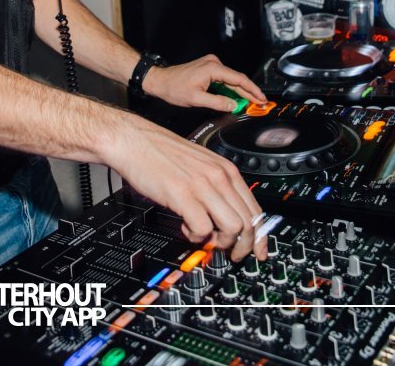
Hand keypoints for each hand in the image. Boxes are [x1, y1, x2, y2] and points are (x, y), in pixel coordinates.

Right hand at [104, 119, 267, 261]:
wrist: (134, 141)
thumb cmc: (161, 152)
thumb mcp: (199, 165)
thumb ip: (215, 187)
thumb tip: (226, 214)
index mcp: (225, 169)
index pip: (256, 208)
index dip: (260, 235)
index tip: (258, 250)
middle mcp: (219, 176)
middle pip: (249, 222)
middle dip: (243, 246)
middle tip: (230, 253)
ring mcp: (203, 186)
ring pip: (233, 227)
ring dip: (221, 241)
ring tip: (204, 237)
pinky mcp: (183, 195)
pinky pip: (203, 229)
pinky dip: (195, 236)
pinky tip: (185, 227)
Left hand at [142, 54, 266, 112]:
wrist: (160, 81)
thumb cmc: (174, 87)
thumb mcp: (197, 99)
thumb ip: (218, 102)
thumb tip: (234, 105)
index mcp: (213, 68)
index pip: (239, 79)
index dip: (252, 90)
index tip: (261, 98)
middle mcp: (213, 63)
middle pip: (237, 79)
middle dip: (249, 92)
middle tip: (260, 102)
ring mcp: (210, 64)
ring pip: (231, 79)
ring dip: (240, 91)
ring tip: (252, 101)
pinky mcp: (208, 68)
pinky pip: (224, 79)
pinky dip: (231, 88)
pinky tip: (237, 96)